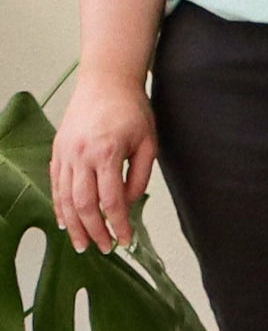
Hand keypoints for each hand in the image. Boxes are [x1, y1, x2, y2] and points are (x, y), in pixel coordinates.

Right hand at [50, 74, 157, 252]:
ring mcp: (65, 154)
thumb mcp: (148, 143)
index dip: (118, 225)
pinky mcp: (57, 151)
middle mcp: (81, 156)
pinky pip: (56, 185)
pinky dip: (59, 206)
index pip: (111, 201)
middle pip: (84, 205)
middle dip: (94, 231)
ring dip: (73, 225)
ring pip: (65, 199)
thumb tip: (128, 204)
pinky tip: (65, 221)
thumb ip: (139, 177)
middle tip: (105, 248)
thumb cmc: (132, 110)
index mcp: (107, 154)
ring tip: (82, 244)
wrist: (106, 82)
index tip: (125, 240)